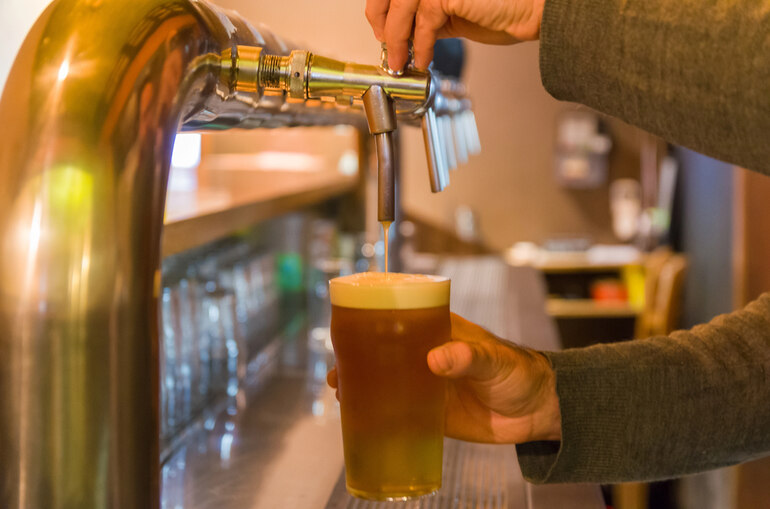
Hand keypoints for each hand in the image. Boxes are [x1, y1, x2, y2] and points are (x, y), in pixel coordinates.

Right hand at [326, 313, 561, 443]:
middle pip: (384, 351)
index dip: (371, 322)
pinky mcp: (432, 413)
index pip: (399, 318)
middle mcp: (427, 355)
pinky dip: (380, 415)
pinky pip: (400, 413)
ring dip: (364, 386)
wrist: (537, 411)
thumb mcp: (495, 360)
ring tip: (342, 392)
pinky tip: (361, 419)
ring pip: (387, 382)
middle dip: (358, 359)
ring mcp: (427, 384)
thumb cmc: (519, 372)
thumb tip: (435, 360)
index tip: (347, 331)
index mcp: (439, 331)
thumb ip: (468, 357)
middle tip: (337, 372)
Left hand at [365, 0, 545, 70]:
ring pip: (400, 9)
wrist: (532, 11)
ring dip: (397, 41)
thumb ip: (426, 16)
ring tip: (401, 63)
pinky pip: (422, 23)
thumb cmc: (501, 10)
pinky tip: (423, 60)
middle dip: (381, 22)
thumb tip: (400, 34)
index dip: (380, 9)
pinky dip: (419, 46)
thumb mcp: (451, 12)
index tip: (382, 33)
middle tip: (388, 50)